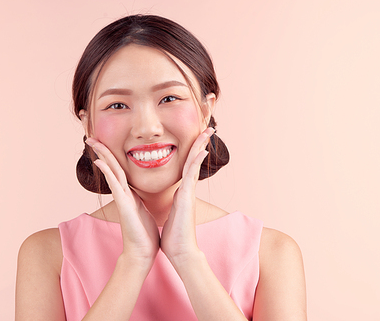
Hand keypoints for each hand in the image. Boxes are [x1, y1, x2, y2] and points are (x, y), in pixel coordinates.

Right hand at [86, 138, 159, 269]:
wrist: (142, 252)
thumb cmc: (144, 234)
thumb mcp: (144, 210)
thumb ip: (140, 200)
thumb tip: (140, 195)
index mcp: (129, 193)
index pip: (119, 170)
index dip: (113, 155)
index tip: (106, 142)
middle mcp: (123, 193)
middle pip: (112, 167)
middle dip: (102, 151)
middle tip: (91, 137)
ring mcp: (122, 199)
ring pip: (111, 172)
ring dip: (102, 156)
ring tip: (93, 142)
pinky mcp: (124, 205)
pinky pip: (115, 185)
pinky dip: (108, 173)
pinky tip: (101, 162)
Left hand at [160, 127, 213, 265]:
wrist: (180, 252)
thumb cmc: (174, 236)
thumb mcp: (171, 214)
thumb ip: (173, 205)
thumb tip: (171, 202)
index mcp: (182, 192)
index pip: (187, 166)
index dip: (191, 151)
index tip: (196, 138)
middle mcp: (187, 189)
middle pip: (194, 160)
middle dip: (200, 143)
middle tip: (208, 127)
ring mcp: (188, 193)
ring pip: (194, 163)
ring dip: (201, 146)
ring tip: (207, 130)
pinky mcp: (187, 198)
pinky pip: (191, 175)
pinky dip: (196, 162)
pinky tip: (201, 150)